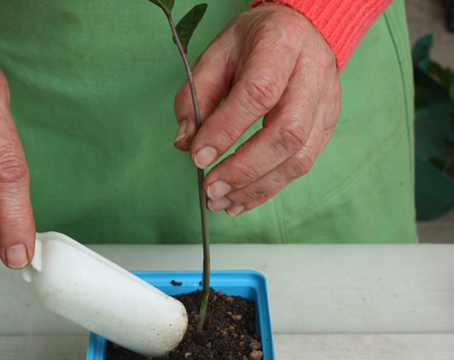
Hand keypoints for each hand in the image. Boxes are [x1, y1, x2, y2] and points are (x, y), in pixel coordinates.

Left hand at [174, 3, 340, 215]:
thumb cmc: (253, 41)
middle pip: (287, 132)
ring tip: (222, 202)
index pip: (258, 93)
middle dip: (245, 169)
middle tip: (211, 189)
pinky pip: (303, 165)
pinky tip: (242, 199)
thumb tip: (186, 141)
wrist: (298, 31)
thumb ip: (196, 94)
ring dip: (257, 187)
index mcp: (281, 45)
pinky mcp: (327, 126)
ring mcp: (325, 103)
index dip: (227, 129)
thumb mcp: (216, 53)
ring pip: (299, 157)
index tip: (198, 156)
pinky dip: (269, 188)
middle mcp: (312, 74)